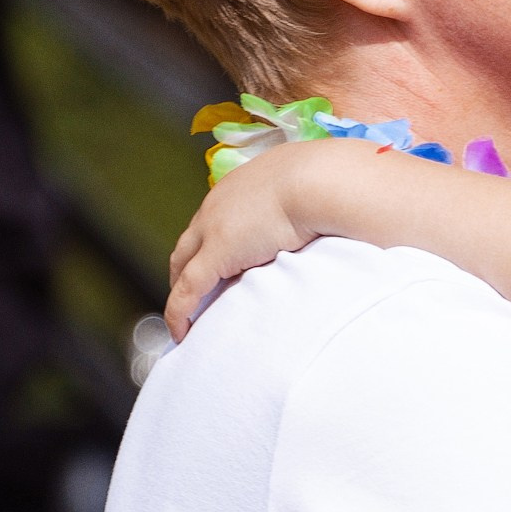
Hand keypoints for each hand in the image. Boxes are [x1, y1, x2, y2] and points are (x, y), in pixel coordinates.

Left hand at [166, 142, 400, 339]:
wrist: (322, 180)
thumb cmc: (330, 184)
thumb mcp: (314, 191)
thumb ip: (310, 206)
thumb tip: (329, 219)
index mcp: (241, 187)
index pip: (214, 220)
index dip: (210, 247)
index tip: (216, 269)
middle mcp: (219, 204)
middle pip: (189, 243)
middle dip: (186, 270)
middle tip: (191, 298)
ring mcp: (214, 229)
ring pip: (183, 266)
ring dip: (182, 292)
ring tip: (186, 319)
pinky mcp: (216, 254)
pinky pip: (188, 290)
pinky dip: (180, 310)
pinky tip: (181, 331)